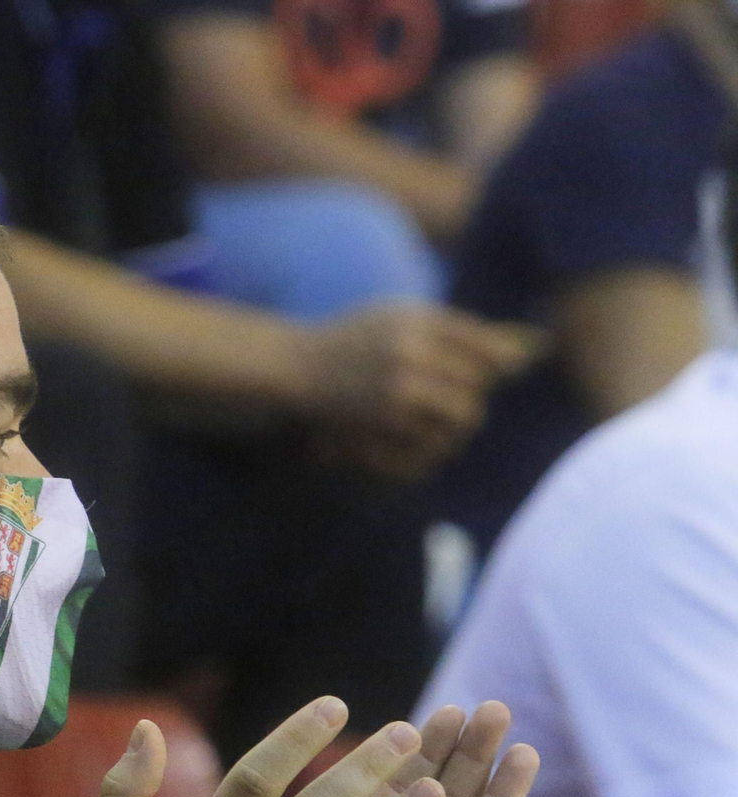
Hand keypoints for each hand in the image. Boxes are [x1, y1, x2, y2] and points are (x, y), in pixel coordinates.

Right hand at [296, 304, 537, 477]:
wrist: (293, 368)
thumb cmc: (352, 339)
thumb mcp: (402, 318)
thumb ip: (463, 331)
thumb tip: (537, 344)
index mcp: (418, 318)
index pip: (486, 346)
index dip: (493, 363)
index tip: (481, 372)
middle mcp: (413, 349)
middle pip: (480, 383)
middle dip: (471, 393)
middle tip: (444, 395)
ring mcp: (399, 387)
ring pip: (465, 415)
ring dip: (455, 420)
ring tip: (427, 415)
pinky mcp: (386, 420)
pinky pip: (436, 442)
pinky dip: (429, 443)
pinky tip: (409, 435)